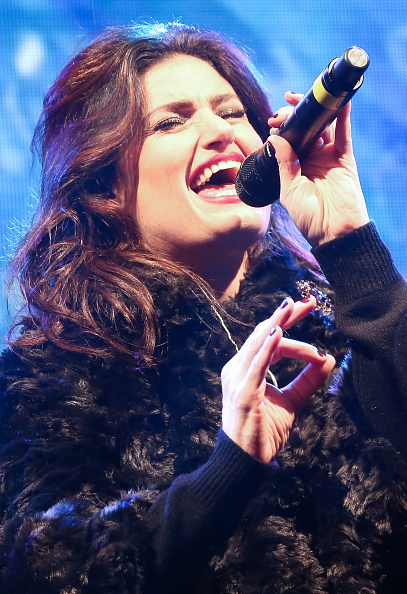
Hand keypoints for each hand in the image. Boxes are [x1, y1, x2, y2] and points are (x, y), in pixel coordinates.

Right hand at [221, 297, 334, 462]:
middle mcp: (238, 368)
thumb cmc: (264, 430)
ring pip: (259, 343)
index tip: (309, 307)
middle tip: (309, 302)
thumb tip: (330, 358)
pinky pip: (256, 364)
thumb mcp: (292, 401)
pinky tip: (279, 331)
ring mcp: (238, 378)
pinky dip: (268, 346)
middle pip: (264, 333)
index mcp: (247, 368)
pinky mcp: (243, 391)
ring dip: (277, 322)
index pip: (269, 338)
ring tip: (292, 306)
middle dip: (287, 316)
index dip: (288, 321)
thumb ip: (308, 380)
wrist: (246, 461)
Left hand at [268, 92, 368, 246]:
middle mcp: (312, 159)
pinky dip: (342, 117)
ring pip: (322, 127)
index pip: (288, 141)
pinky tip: (338, 102)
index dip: (281, 128)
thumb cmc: (309, 217)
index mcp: (296, 167)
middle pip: (304, 129)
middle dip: (293, 115)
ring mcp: (329, 157)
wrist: (333, 232)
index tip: (272, 122)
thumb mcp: (290, 190)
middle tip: (282, 110)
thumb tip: (274, 138)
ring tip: (301, 98)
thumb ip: (284, 163)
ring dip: (314, 111)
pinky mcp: (344, 159)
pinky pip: (343, 135)